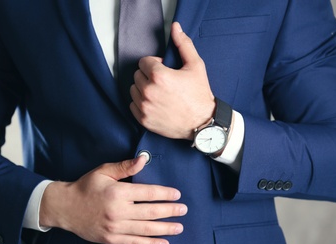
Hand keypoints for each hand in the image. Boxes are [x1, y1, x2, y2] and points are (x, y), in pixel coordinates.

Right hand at [39, 156, 187, 243]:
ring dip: (165, 229)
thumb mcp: (103, 171)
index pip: (148, 193)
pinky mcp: (111, 239)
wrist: (65, 208)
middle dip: (170, 211)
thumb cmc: (86, 187)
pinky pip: (134, 243)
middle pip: (150, 212)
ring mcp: (115, 227)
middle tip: (183, 211)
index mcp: (118, 192)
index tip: (177, 195)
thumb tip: (144, 159)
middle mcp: (118, 211)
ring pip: (146, 229)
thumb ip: (125, 167)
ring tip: (179, 228)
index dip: (165, 194)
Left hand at [130, 22, 215, 139]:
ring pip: (133, 89)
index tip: (165, 70)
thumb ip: (183, 44)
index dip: (155, 63)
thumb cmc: (199, 94)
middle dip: (148, 76)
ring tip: (158, 93)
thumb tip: (175, 27)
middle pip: (137, 75)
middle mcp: (148, 91)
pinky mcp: (143, 120)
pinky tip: (154, 103)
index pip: (143, 61)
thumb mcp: (195, 66)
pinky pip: (132, 105)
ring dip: (143, 89)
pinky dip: (140, 103)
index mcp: (159, 75)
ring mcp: (144, 107)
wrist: (203, 123)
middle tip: (163, 82)